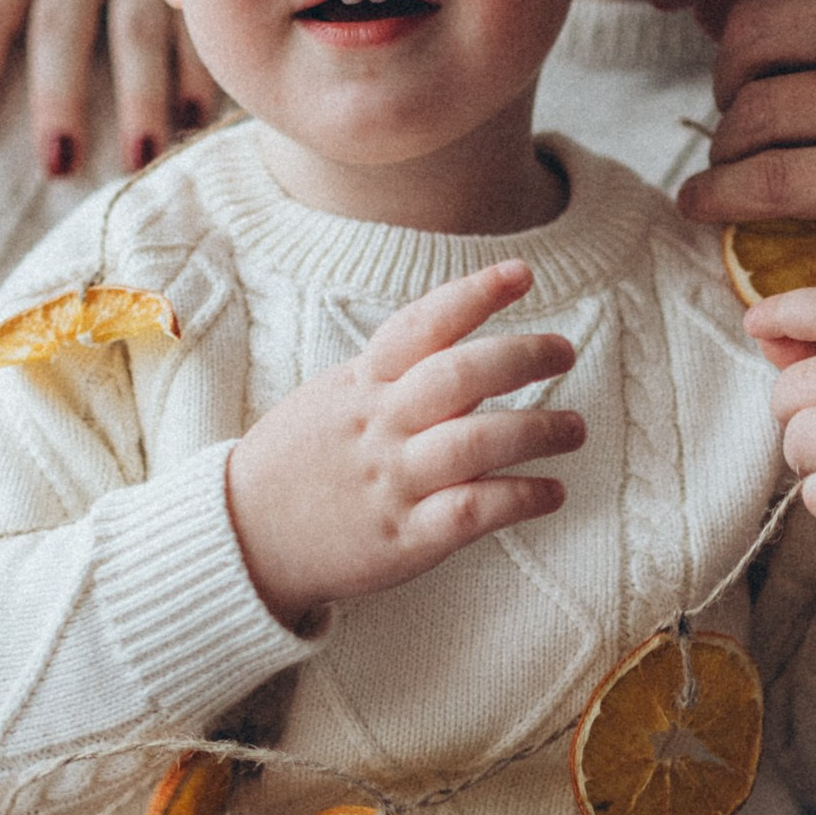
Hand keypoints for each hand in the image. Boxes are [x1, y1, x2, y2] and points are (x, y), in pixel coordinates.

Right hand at [225, 265, 582, 630]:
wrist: (241, 539)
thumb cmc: (296, 465)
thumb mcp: (329, 400)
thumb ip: (389, 376)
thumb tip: (463, 351)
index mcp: (360, 385)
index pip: (421, 326)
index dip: (474, 295)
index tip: (522, 275)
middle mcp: (379, 427)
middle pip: (460, 375)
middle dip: (523, 357)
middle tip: (563, 352)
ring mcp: (392, 482)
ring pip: (476, 442)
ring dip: (538, 430)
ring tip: (574, 429)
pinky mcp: (403, 538)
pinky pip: (471, 512)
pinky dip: (520, 498)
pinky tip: (551, 493)